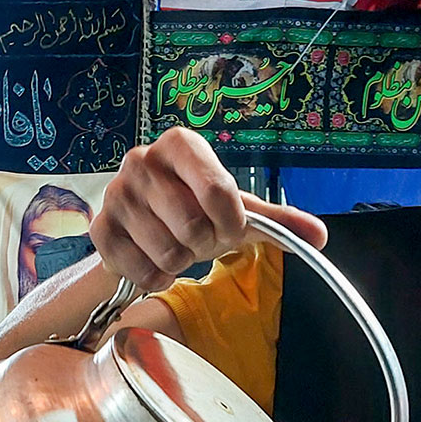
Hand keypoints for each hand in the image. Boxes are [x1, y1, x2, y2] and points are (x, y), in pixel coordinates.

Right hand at [93, 126, 326, 289]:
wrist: (142, 228)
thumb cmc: (195, 211)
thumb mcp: (237, 211)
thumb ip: (277, 220)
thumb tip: (320, 236)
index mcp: (181, 144)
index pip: (219, 191)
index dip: (231, 223)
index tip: (229, 228)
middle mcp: (142, 160)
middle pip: (193, 225)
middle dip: (204, 245)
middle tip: (197, 239)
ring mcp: (116, 194)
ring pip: (168, 252)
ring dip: (181, 262)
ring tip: (175, 247)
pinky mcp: (100, 229)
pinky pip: (141, 269)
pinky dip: (156, 276)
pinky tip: (153, 261)